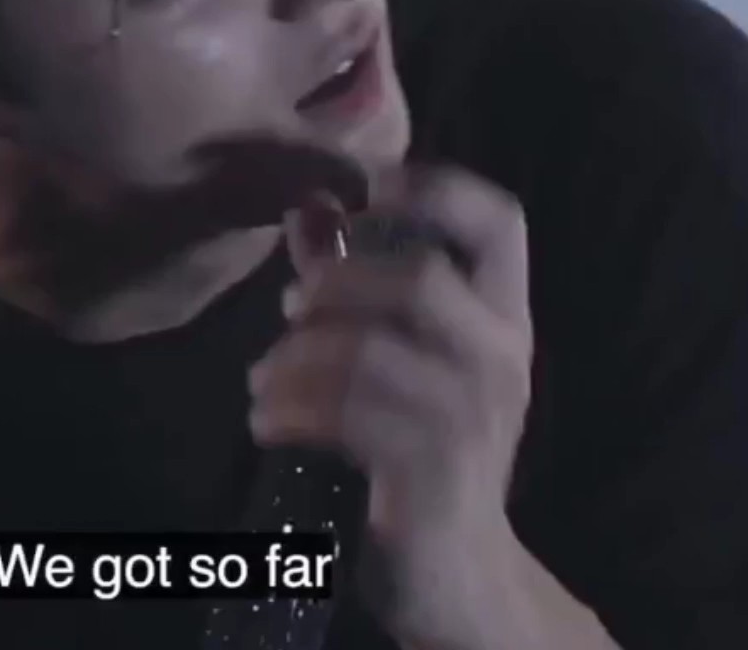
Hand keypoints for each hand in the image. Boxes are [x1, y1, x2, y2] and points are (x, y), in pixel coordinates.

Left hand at [246, 164, 533, 649]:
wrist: (459, 578)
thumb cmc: (419, 447)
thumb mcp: (397, 356)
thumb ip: (351, 279)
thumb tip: (307, 205)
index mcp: (501, 318)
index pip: (501, 223)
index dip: (440, 187)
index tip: (371, 185)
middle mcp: (502, 359)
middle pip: (423, 278)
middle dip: (336, 281)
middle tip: (286, 308)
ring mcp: (476, 419)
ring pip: (373, 349)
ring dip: (295, 357)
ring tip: (262, 381)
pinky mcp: (436, 473)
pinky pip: (350, 416)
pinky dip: (290, 409)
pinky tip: (264, 422)